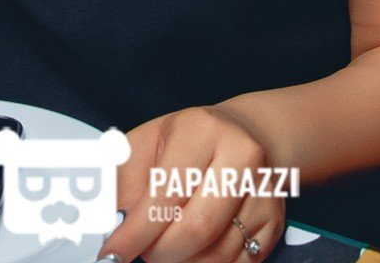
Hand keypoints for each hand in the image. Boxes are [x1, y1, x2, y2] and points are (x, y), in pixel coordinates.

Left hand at [100, 105, 286, 262]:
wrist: (242, 134)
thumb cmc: (187, 140)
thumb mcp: (145, 144)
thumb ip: (120, 181)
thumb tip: (104, 223)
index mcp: (202, 130)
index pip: (166, 193)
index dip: (135, 232)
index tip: (113, 253)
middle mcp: (241, 156)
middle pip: (197, 228)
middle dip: (159, 252)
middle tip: (142, 251)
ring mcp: (264, 189)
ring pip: (218, 253)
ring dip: (182, 262)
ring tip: (165, 247)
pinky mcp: (275, 218)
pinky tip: (192, 252)